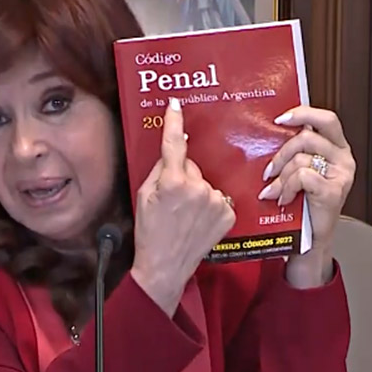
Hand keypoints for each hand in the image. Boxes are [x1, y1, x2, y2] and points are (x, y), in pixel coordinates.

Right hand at [131, 98, 234, 314]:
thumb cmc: (150, 232)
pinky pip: (217, 197)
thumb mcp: (143, 196)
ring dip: (196, 192)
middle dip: (182, 175)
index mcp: (173, 181)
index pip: (174, 143)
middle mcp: (198, 188)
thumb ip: (159, 170)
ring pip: (205, 182)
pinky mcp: (228, 213)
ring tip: (184, 215)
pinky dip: (209, 205)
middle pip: (191, 166)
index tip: (175, 105)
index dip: (173, 122)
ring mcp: (216, 201)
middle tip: (171, 199)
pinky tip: (198, 220)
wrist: (165, 266)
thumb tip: (171, 151)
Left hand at [257, 106, 355, 286]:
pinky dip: (287, 187)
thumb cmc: (303, 203)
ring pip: (301, 159)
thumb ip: (295, 151)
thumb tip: (267, 132)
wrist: (310, 239)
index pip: (326, 119)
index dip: (304, 113)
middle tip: (268, 170)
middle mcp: (344, 159)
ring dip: (281, 176)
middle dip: (281, 153)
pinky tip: (283, 199)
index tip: (280, 119)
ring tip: (274, 191)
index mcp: (338, 148)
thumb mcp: (300, 170)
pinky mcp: (334, 192)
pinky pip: (302, 177)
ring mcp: (341, 176)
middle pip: (308, 137)